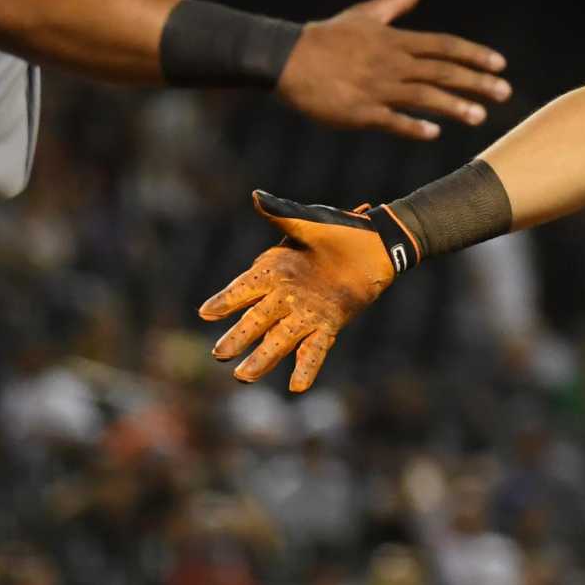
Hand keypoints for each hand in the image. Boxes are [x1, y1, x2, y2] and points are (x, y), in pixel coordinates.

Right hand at [197, 191, 402, 391]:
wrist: (378, 245)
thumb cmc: (341, 230)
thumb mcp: (310, 222)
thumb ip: (282, 215)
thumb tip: (257, 197)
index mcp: (275, 271)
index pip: (244, 288)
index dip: (225, 300)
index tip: (206, 313)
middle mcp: (286, 296)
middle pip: (256, 320)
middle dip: (237, 337)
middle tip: (219, 353)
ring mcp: (307, 313)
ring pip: (279, 340)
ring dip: (263, 358)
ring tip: (244, 377)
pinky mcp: (329, 324)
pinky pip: (315, 350)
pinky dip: (307, 368)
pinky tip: (296, 387)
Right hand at [277, 0, 509, 140]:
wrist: (286, 59)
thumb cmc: (327, 37)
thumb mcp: (366, 15)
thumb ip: (398, 1)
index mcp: (395, 40)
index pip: (444, 45)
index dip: (475, 54)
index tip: (500, 63)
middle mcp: (391, 63)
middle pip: (442, 71)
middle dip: (476, 82)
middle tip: (505, 92)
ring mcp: (376, 88)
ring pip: (423, 96)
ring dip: (454, 106)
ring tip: (480, 116)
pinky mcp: (359, 111)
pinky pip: (391, 120)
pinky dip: (413, 126)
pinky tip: (434, 133)